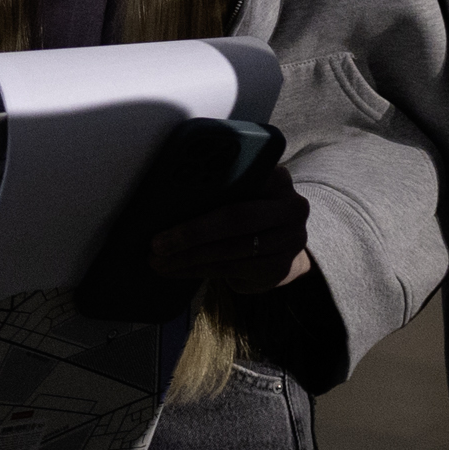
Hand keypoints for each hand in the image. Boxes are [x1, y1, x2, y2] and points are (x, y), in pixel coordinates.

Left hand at [150, 176, 314, 294]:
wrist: (285, 244)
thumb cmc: (249, 209)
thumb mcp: (244, 189)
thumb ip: (222, 184)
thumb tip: (166, 188)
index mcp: (277, 178)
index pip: (239, 179)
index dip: (203, 190)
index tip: (167, 196)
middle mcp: (291, 208)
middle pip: (236, 220)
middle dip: (192, 234)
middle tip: (157, 245)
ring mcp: (290, 240)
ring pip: (231, 250)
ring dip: (190, 259)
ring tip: (159, 262)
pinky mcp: (280, 267)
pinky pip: (234, 270)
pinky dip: (201, 271)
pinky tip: (179, 271)